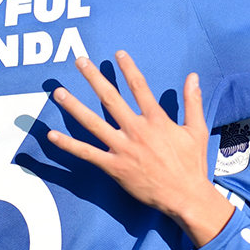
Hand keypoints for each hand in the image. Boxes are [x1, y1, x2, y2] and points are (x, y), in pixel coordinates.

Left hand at [47, 51, 233, 246]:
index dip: (128, 68)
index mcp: (156, 119)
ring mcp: (123, 148)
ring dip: (74, 107)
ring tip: (58, 93)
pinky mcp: (114, 167)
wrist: (185, 196)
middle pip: (110, 98)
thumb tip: (193, 77)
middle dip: (94, 78)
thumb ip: (192, 101)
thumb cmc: (192, 164)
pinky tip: (52, 136)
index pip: (139, 87)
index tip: (117, 53)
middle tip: (79, 61)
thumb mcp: (197, 129)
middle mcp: (136, 130)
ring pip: (93, 123)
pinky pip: (87, 153)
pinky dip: (69, 145)